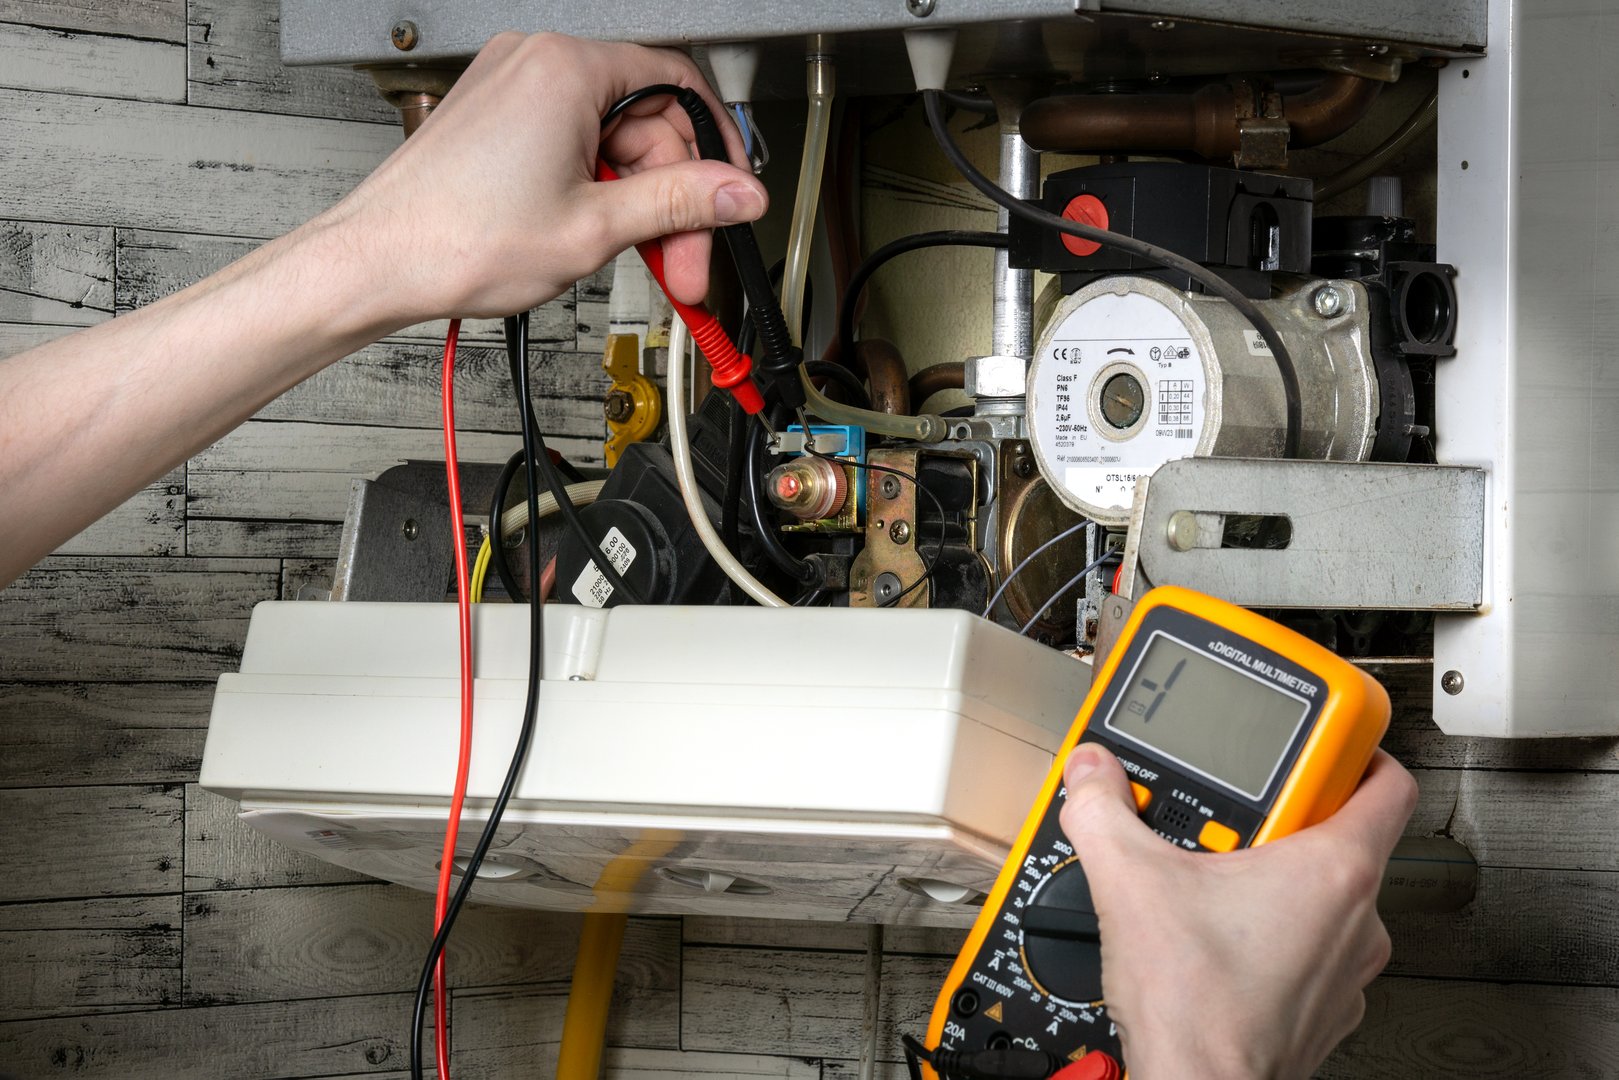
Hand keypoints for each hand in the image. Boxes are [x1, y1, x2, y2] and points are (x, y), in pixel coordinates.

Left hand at [326, 32, 768, 322]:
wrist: (377, 264)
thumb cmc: (456, 239)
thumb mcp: (595, 227)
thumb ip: (680, 204)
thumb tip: (740, 194)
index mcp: (566, 69)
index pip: (679, 86)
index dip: (715, 150)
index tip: (729, 195)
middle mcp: (537, 63)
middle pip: (646, 122)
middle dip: (672, 196)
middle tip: (683, 260)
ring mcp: (514, 88)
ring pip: (611, 138)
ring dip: (635, 201)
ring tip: (636, 258)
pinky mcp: (498, 118)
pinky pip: (573, 142)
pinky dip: (596, 189)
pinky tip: (599, 235)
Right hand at [1058, 744, 1416, 1079]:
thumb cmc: (1195, 1005)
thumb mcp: (1128, 879)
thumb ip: (1103, 809)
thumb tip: (1093, 775)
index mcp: (1335, 869)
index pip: (1387, 779)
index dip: (1355, 748)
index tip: (1313, 743)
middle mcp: (1360, 918)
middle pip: (1340, 834)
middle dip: (1278, 820)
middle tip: (1225, 824)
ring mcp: (1348, 968)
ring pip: (1324, 897)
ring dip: (1273, 880)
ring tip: (1209, 881)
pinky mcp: (1325, 1006)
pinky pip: (1311, 948)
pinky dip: (1273, 933)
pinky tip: (1216, 936)